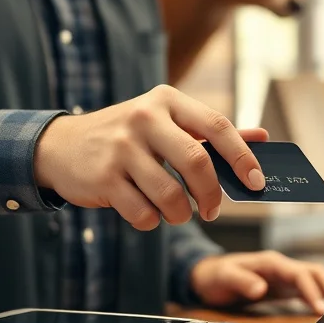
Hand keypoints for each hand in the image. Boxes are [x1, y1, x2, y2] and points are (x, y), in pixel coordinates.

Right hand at [33, 85, 266, 229]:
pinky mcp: (103, 177)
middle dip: (211, 195)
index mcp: (166, 101)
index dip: (242, 156)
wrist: (60, 146)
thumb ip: (211, 132)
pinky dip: (151, 221)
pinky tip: (145, 211)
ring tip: (176, 213)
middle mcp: (144, 118)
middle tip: (212, 210)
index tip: (256, 182)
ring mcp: (120, 148)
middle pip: (196, 162)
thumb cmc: (128, 137)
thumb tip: (263, 138)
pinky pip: (143, 213)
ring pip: (170, 195)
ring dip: (180, 214)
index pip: (216, 125)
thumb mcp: (166, 122)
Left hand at [189, 251, 323, 314]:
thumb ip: (242, 281)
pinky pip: (307, 291)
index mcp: (272, 263)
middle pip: (315, 272)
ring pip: (315, 280)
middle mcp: (282, 268)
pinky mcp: (284, 288)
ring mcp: (284, 278)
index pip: (299, 274)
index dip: (312, 291)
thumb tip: (261, 289)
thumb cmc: (216, 275)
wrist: (208, 276)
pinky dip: (320, 298)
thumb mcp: (224, 277)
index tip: (321, 308)